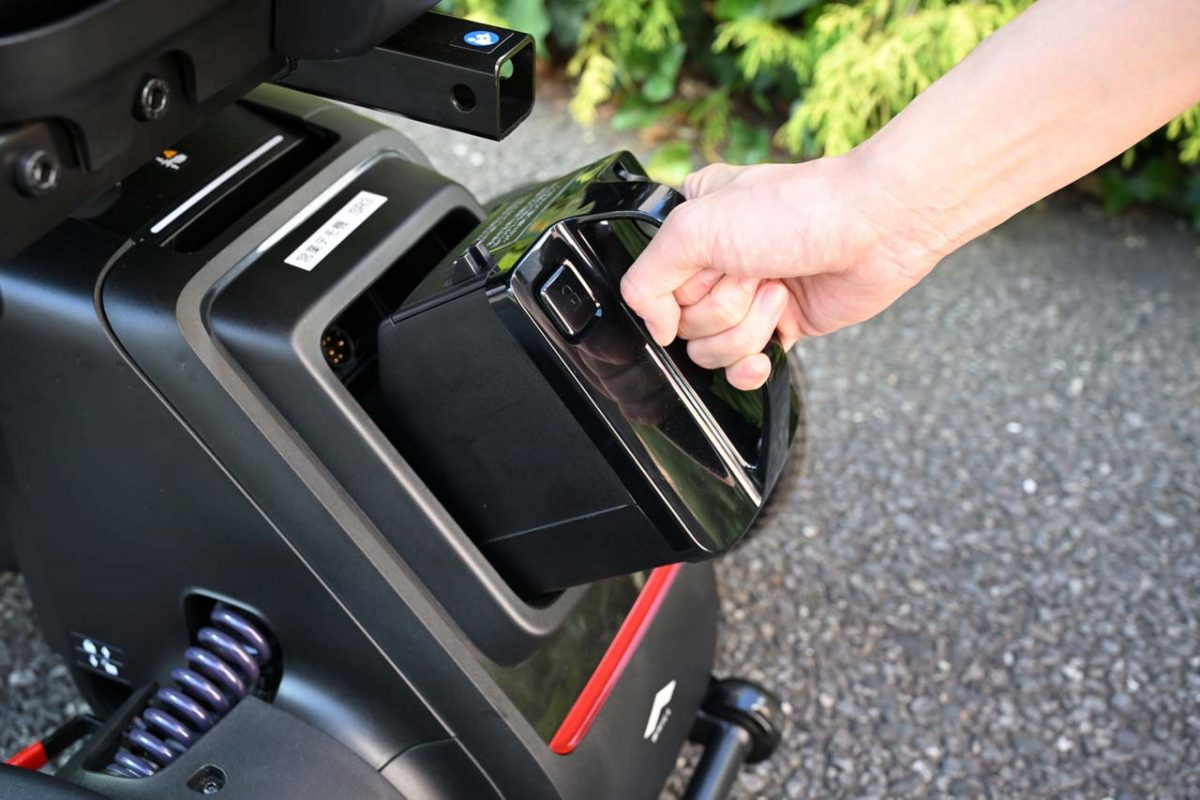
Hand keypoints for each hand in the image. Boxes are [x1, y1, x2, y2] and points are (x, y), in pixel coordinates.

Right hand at [620, 153, 946, 389]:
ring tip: (777, 288)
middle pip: (682, 323)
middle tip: (754, 272)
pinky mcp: (779, 325)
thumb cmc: (798, 209)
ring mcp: (748, 296)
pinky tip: (770, 345)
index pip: (652, 286)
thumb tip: (651, 324)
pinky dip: (752, 363)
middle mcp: (716, 261)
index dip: (679, 290)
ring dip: (747, 326)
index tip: (709, 270)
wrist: (876, 228)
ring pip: (710, 349)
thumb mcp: (696, 226)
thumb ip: (648, 277)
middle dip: (722, 306)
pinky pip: (742, 366)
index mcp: (690, 226)